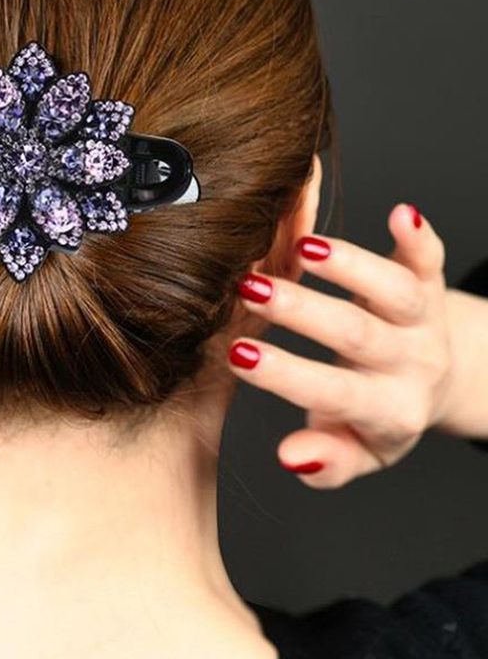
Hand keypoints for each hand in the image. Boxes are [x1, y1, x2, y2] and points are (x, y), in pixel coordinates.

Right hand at [228, 203, 451, 488]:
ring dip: (351, 268)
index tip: (238, 353)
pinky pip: (431, 259)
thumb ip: (327, 461)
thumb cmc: (378, 415)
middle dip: (302, 311)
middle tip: (250, 290)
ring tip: (303, 249)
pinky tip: (400, 214)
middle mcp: (410, 362)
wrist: (437, 381)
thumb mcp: (355, 451)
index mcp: (388, 409)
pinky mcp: (431, 283)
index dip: (285, 374)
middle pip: (357, 334)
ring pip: (395, 292)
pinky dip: (418, 237)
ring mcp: (424, 320)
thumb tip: (289, 457)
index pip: (333, 393)